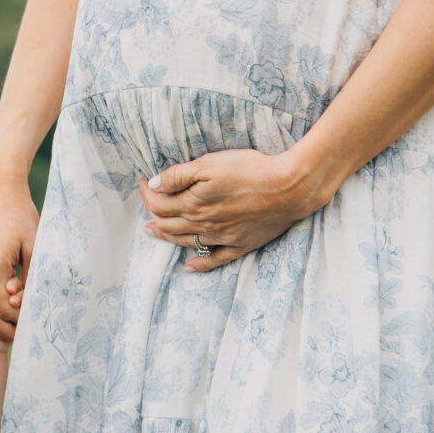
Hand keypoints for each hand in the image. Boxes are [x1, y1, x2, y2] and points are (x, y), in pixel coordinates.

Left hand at [140, 146, 326, 272]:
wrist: (289, 188)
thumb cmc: (251, 170)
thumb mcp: (210, 164)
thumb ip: (179, 176)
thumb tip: (154, 184)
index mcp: (192, 204)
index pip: (158, 203)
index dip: (147, 192)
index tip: (143, 181)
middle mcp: (202, 225)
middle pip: (167, 224)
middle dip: (152, 212)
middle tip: (148, 202)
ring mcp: (221, 238)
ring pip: (185, 242)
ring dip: (165, 237)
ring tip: (153, 230)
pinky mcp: (240, 245)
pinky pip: (214, 260)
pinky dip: (199, 265)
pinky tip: (189, 268)